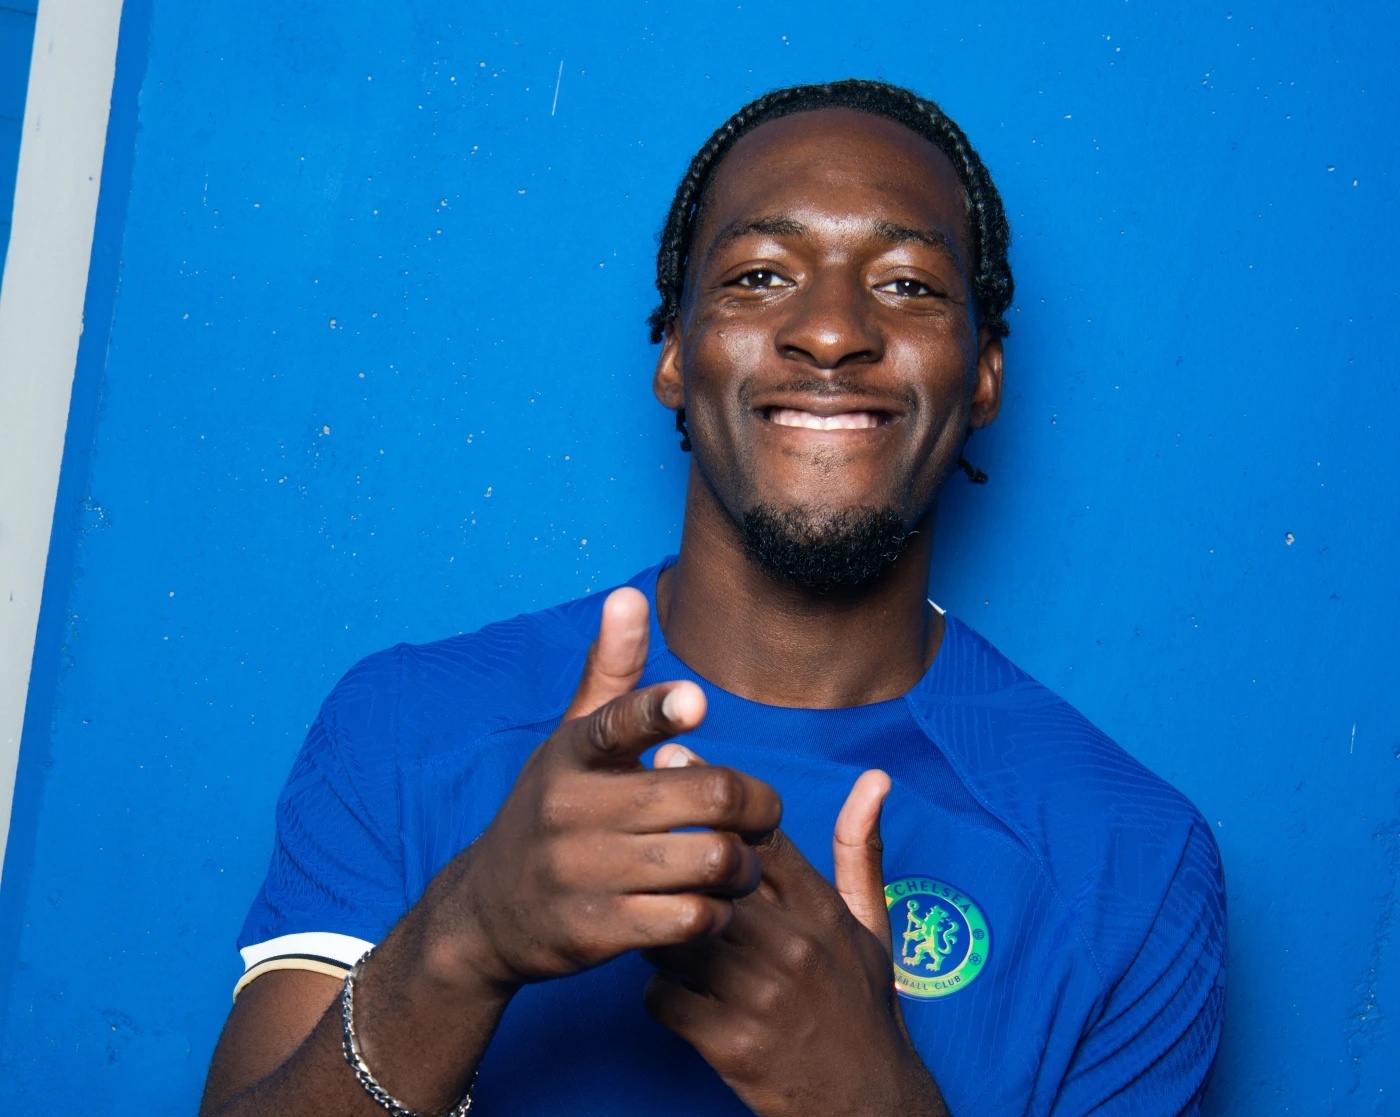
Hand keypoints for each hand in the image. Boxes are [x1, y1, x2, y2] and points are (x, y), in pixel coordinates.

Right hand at [416, 588, 783, 992]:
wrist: (488, 912)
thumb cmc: (551, 810)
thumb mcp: (570, 740)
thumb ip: (611, 672)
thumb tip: (629, 594)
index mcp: (572, 753)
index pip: (617, 723)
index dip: (659, 711)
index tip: (696, 703)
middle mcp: (573, 809)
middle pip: (707, 798)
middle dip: (756, 806)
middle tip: (763, 815)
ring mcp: (584, 872)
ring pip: (710, 860)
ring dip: (744, 865)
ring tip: (742, 862)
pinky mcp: (598, 930)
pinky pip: (692, 918)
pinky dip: (717, 911)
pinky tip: (711, 903)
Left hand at [642, 747, 946, 1116]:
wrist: (870, 1106)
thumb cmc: (863, 1008)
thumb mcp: (873, 926)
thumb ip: (862, 850)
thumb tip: (875, 777)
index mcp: (822, 911)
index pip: (757, 834)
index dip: (710, 795)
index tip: (670, 762)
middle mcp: (793, 945)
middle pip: (703, 877)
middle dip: (670, 867)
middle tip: (641, 857)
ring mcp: (761, 995)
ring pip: (674, 932)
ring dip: (660, 931)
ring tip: (663, 933)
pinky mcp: (731, 1044)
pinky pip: (661, 996)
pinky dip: (659, 993)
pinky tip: (677, 996)